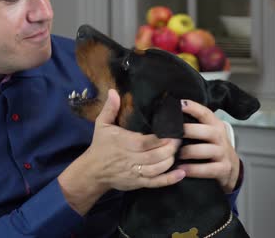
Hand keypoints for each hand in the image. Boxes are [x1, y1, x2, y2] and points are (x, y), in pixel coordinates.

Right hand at [59, 89, 184, 214]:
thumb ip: (110, 108)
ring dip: (171, 161)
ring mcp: (136, 172)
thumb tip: (113, 91)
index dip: (162, 138)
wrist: (92, 171)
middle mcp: (132, 158)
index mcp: (126, 142)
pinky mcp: (138, 183)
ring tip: (179, 152)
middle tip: (179, 140)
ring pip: (158, 168)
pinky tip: (181, 173)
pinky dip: (169, 179)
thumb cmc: (100, 145)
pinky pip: (156, 182)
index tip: (173, 130)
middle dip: (171, 148)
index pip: (147, 141)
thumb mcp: (102, 124)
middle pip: (156, 155)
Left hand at [178, 99, 240, 192]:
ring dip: (189, 152)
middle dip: (189, 131)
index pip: (205, 113)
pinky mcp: (223, 168)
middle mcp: (220, 137)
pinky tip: (182, 169)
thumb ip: (194, 125)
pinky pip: (208, 169)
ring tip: (176, 154)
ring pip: (206, 150)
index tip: (179, 104)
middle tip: (173, 134)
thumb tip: (170, 117)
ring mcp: (223, 153)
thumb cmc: (212, 147)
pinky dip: (194, 169)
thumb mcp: (208, 133)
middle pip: (207, 131)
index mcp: (215, 125)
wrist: (231, 168)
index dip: (193, 108)